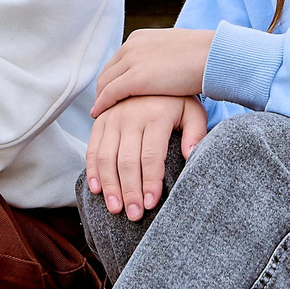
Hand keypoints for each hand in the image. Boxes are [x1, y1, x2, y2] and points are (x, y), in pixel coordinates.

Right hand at [87, 95, 207, 221]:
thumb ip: (196, 132)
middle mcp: (131, 116)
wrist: (154, 73)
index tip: (150, 204)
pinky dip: (92, 171)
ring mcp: (113, 118)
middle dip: (129, 191)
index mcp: (156, 116)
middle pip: (127, 161)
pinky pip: (92, 148)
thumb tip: (191, 156)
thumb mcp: (193, 110)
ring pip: (106, 157)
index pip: (151, 156)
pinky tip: (97, 191)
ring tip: (116, 210)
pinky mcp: (101, 121)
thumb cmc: (178, 100)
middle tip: (133, 215)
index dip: (149, 182)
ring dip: (110, 186)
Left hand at [90, 27, 213, 117]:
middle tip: (102, 108)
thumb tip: (164, 71)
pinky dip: (102, 104)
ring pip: (104, 83)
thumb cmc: (203, 57)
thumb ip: (162, 60)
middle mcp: (131, 46)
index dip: (112, 80)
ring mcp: (132, 60)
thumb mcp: (174, 53)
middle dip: (103, 91)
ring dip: (100, 100)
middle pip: (107, 72)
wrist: (213, 56)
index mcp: (140, 38)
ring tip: (100, 115)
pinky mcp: (135, 77)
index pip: (117, 61)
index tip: (111, 95)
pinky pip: (110, 93)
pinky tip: (99, 115)